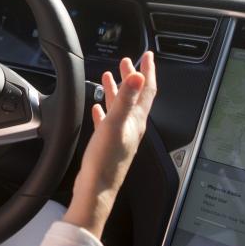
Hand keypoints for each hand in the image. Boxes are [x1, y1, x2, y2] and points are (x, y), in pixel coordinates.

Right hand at [64, 51, 155, 237]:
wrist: (96, 190)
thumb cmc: (106, 160)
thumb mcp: (115, 124)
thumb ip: (127, 98)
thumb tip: (139, 75)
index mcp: (137, 121)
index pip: (147, 90)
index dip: (148, 71)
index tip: (147, 56)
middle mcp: (132, 127)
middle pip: (135, 96)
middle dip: (131, 77)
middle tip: (127, 61)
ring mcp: (121, 136)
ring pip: (121, 108)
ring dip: (117, 91)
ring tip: (109, 77)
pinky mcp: (109, 145)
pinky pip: (108, 122)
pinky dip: (104, 111)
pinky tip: (97, 107)